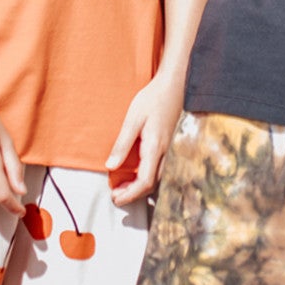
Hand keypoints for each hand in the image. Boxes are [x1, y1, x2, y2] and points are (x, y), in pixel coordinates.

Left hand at [106, 73, 183, 204]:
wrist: (174, 86)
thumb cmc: (153, 99)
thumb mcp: (132, 120)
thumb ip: (122, 144)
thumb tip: (111, 166)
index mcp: (155, 148)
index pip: (145, 182)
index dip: (130, 194)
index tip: (116, 198)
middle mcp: (165, 153)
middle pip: (152, 185)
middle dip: (133, 194)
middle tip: (116, 195)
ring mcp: (170, 151)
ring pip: (157, 179)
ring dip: (140, 187)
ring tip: (123, 186)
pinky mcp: (169, 147)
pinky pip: (159, 169)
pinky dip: (146, 177)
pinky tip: (136, 172)